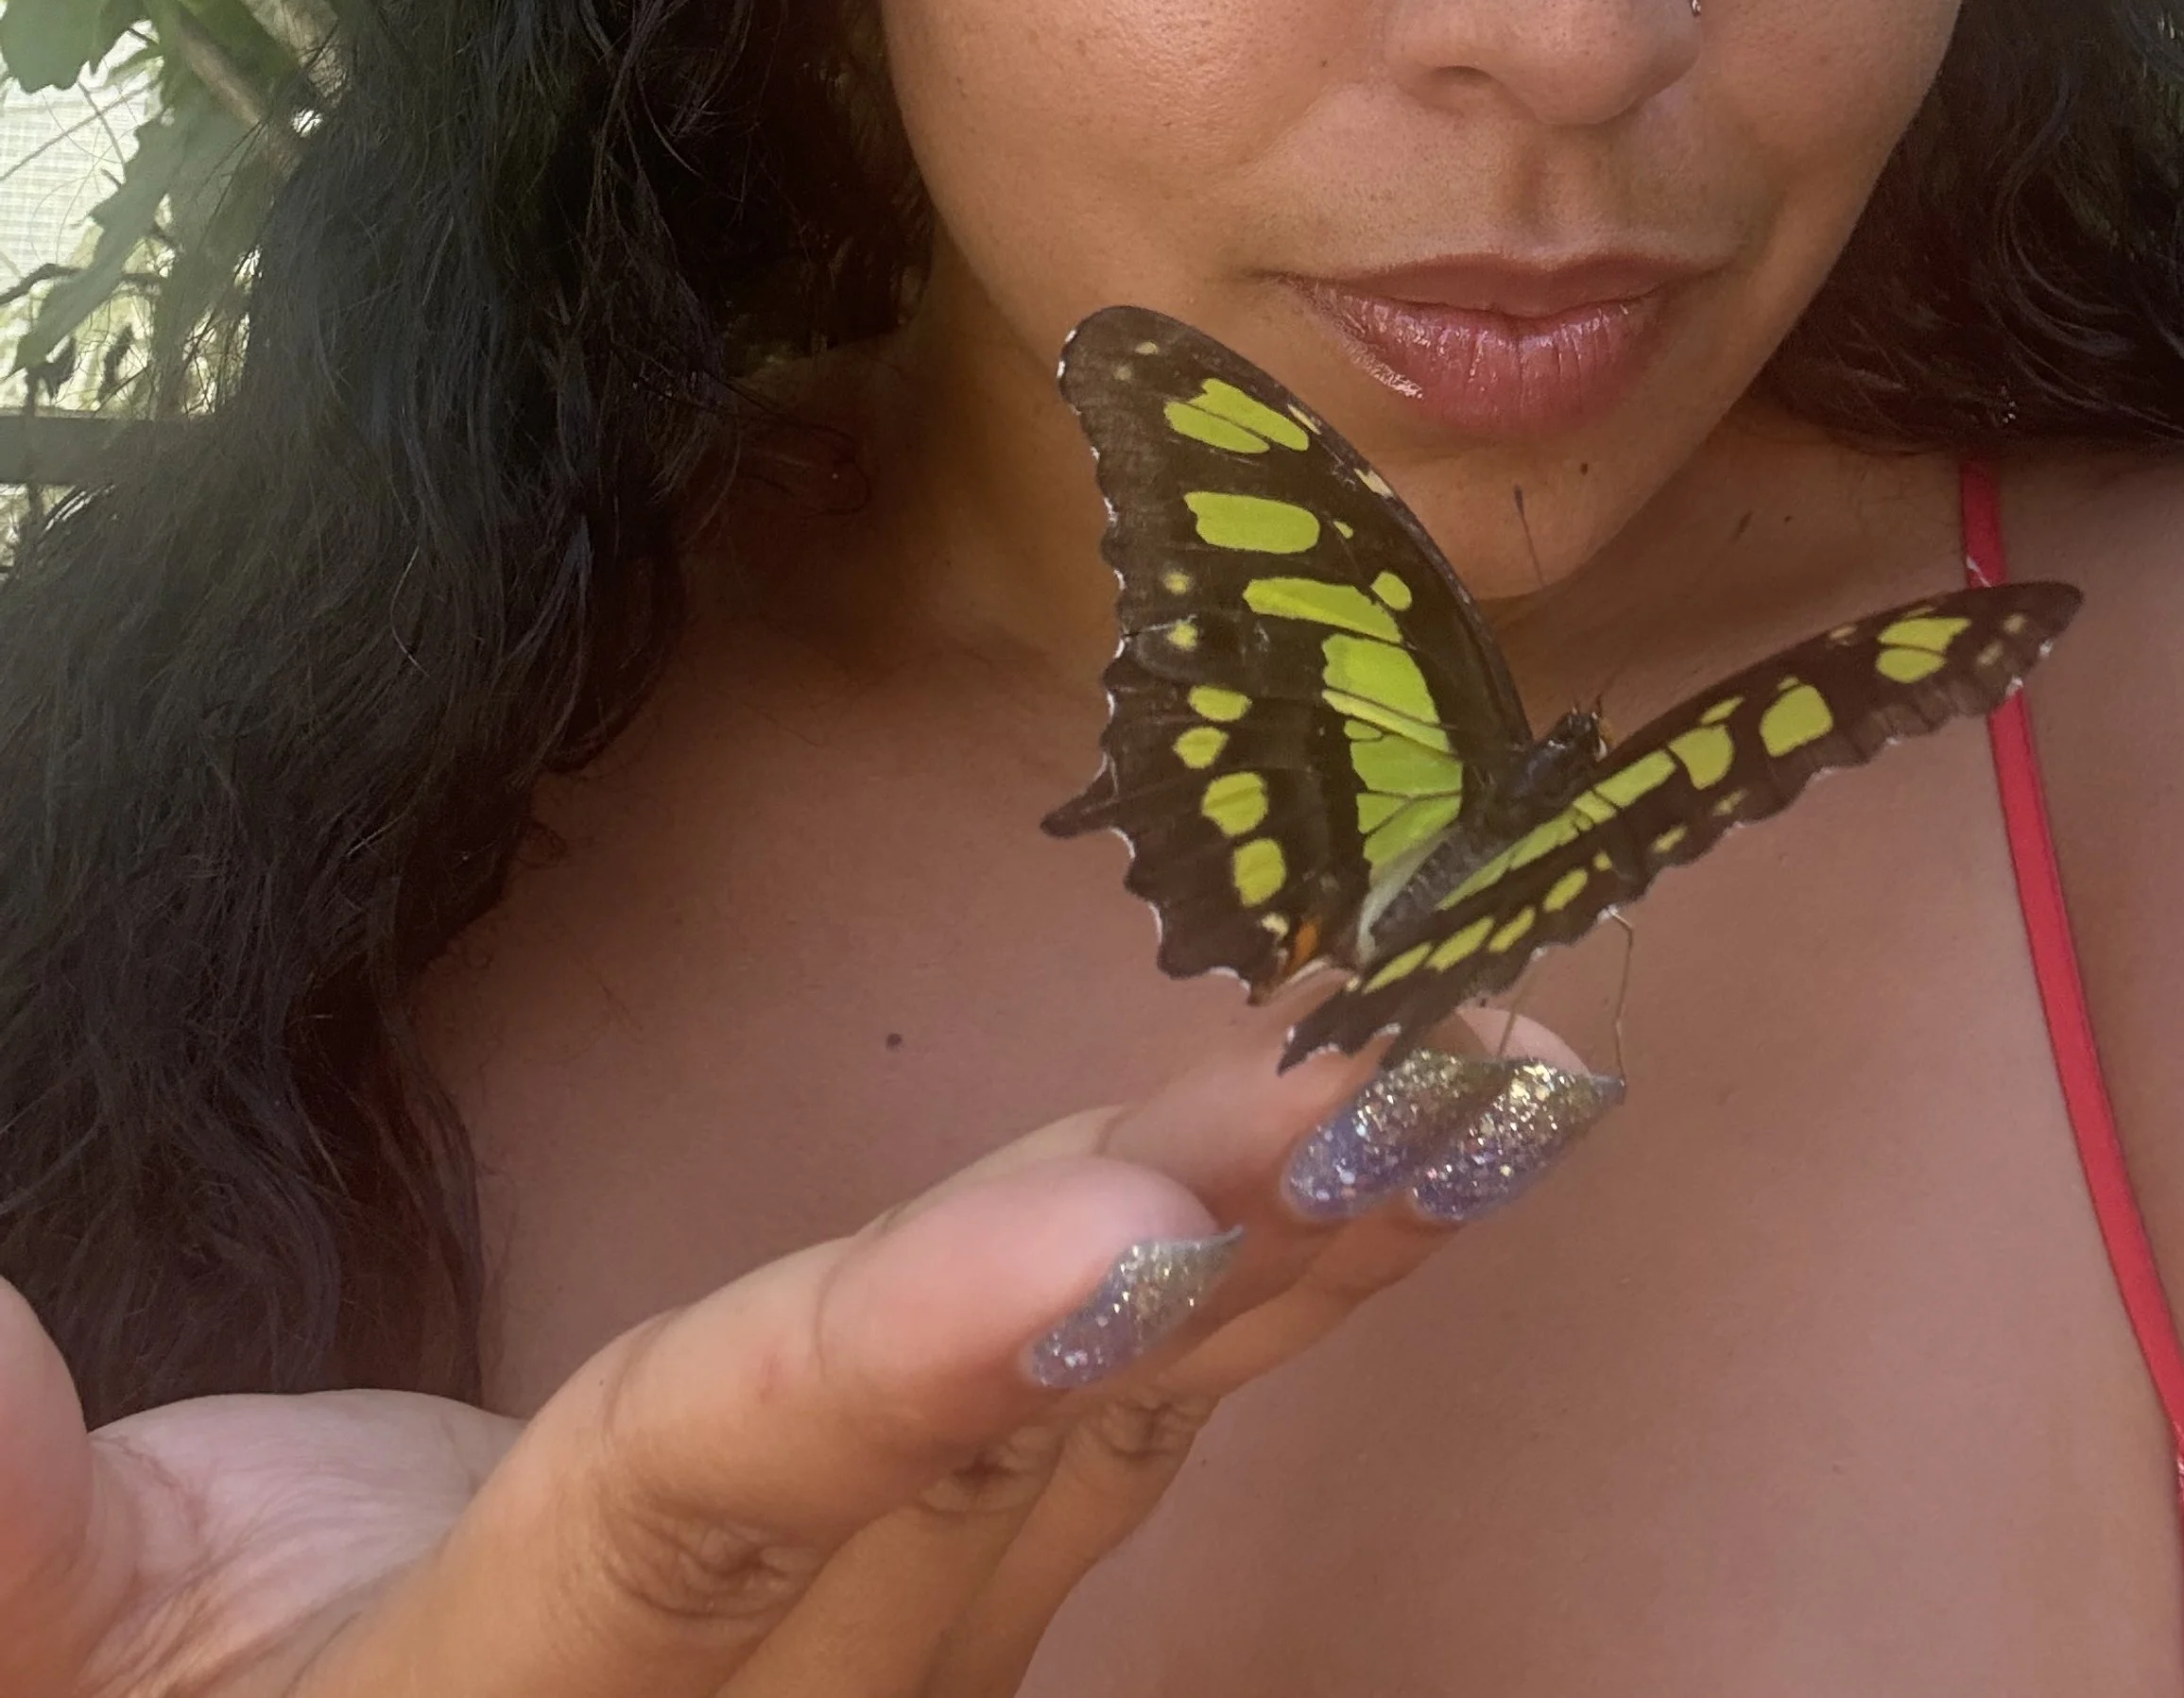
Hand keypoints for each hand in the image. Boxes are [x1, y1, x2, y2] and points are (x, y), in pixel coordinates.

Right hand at [2, 1016, 1606, 1697]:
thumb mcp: (74, 1673)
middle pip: (994, 1446)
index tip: (1101, 1235)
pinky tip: (1419, 1143)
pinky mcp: (956, 1579)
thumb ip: (16, 1575)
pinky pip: (1132, 1410)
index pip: (713, 1505)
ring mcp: (897, 1649)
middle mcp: (769, 1696)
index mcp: (517, 1696)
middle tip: (1436, 1079)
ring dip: (1309, 1247)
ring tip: (1505, 1077)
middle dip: (1215, 1255)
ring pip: (1119, 1423)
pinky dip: (1274, 1265)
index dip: (897, 1370)